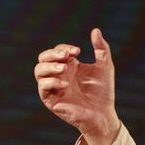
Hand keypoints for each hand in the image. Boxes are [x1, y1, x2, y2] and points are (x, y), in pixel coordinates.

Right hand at [34, 28, 119, 144]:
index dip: (64, 48)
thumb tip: (95, 30)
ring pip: (38, 71)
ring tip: (64, 69)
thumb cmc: (103, 92)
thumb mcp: (105, 68)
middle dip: (52, 54)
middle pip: (43, 58)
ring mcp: (53, 87)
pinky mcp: (51, 100)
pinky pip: (42, 88)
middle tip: (66, 55)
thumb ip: (101, 50)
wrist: (104, 114)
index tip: (77, 51)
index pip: (58, 51)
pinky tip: (65, 84)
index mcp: (68, 66)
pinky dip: (51, 82)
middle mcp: (58, 75)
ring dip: (49, 66)